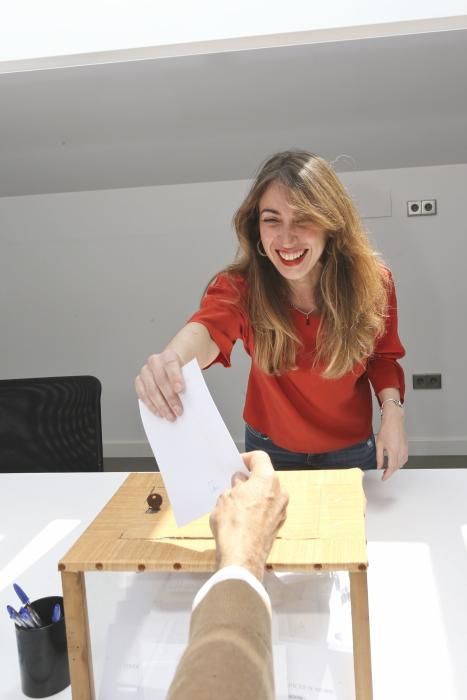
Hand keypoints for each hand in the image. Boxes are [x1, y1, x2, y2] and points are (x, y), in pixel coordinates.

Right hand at [135, 350, 184, 420]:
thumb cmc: (181, 370)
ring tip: (170, 416)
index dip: (175, 378)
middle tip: (178, 411)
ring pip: (151, 390)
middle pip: (161, 380)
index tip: (181, 390)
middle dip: (170, 398)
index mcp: (169, 356)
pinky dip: (151, 405)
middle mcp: (154, 361)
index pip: (171, 365)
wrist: (171, 364)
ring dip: (161, 405)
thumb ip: (188, 382)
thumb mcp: (187, 372)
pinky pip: (142, 395)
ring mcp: (145, 371)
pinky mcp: (139, 381)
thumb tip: (190, 400)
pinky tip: (159, 413)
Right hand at [209, 451, 288, 580]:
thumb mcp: (225, 497)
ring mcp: (281, 510)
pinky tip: (242, 517)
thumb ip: (235, 485)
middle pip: (265, 476)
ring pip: (267, 494)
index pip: (259, 457)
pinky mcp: (278, 525)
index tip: (235, 465)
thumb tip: (240, 483)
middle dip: (249, 478)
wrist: (241, 557)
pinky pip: (268, 509)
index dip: (245, 459)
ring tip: (236, 502)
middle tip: (233, 484)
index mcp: (267, 479)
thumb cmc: (233, 524)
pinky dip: (257, 509)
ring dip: (254, 494)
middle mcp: (279, 492)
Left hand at [376, 404, 407, 480]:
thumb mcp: (379, 444)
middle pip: (397, 467)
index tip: (383, 478)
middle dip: (391, 472)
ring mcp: (405, 449)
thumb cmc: (386, 429)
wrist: (394, 420)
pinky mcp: (406, 447)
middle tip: (384, 474)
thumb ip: (379, 457)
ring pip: (402, 463)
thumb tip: (379, 466)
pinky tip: (396, 462)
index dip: (387, 475)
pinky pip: (405, 458)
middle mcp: (401, 451)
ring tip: (388, 469)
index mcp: (393, 451)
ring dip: (396, 468)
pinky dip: (400, 463)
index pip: (391, 467)